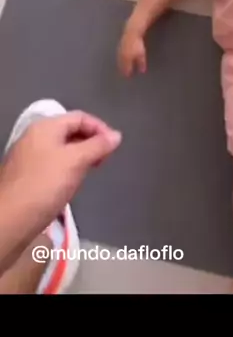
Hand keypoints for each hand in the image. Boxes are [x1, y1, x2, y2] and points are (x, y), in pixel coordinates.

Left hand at [0, 112, 121, 237]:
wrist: (11, 219)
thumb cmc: (45, 184)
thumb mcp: (76, 161)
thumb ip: (98, 146)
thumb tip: (117, 135)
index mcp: (46, 127)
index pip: (80, 117)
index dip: (100, 128)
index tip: (115, 146)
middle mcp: (35, 136)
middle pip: (70, 130)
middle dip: (91, 142)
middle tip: (105, 159)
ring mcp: (29, 156)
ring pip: (62, 148)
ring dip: (81, 156)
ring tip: (91, 171)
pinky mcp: (27, 174)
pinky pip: (53, 163)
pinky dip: (68, 167)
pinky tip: (72, 182)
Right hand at [117, 25, 146, 76]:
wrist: (131, 33)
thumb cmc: (137, 44)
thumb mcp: (141, 55)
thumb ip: (141, 63)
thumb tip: (142, 71)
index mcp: (126, 59)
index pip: (125, 69)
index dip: (127, 73)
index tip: (128, 76)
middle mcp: (121, 56)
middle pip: (121, 65)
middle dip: (122, 70)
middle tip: (123, 74)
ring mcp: (119, 51)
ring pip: (119, 60)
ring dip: (120, 65)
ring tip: (122, 68)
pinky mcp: (119, 46)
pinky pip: (119, 55)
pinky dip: (120, 59)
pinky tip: (122, 59)